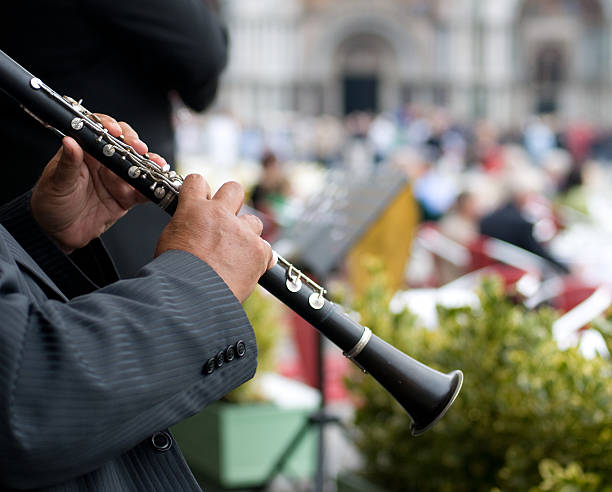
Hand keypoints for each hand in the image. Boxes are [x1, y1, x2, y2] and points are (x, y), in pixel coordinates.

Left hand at [31, 115, 166, 252]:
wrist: (58, 234)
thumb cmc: (51, 204)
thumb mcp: (56, 182)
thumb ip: (68, 163)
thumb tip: (70, 141)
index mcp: (85, 153)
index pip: (100, 131)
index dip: (110, 127)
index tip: (115, 132)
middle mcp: (103, 163)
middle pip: (125, 145)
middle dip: (135, 144)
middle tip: (139, 149)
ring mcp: (116, 179)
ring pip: (138, 166)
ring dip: (149, 164)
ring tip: (155, 166)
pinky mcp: (126, 197)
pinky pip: (143, 191)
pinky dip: (153, 188)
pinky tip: (157, 185)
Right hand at [155, 174, 274, 301]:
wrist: (190, 296)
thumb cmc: (174, 275)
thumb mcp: (169, 241)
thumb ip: (185, 228)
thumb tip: (192, 230)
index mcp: (194, 209)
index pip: (197, 182)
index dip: (200, 190)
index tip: (203, 200)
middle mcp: (220, 214)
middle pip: (234, 189)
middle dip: (232, 201)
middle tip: (227, 220)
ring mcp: (242, 232)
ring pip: (253, 222)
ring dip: (247, 235)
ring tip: (235, 256)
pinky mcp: (259, 251)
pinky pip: (266, 249)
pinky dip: (259, 259)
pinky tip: (246, 270)